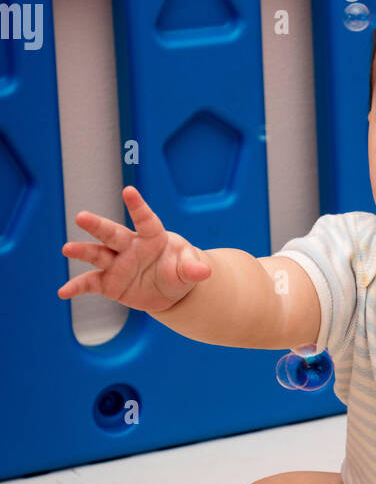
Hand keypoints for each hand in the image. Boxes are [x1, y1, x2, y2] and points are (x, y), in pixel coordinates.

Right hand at [57, 185, 211, 312]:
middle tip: (81, 216)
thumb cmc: (179, 269)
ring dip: (82, 252)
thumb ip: (192, 268)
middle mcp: (130, 246)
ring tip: (67, 249)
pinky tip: (64, 292)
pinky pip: (91, 283)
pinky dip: (77, 287)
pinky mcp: (109, 282)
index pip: (145, 219)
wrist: (170, 290)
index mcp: (152, 236)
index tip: (129, 191)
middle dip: (97, 226)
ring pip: (97, 255)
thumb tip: (204, 271)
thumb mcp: (189, 269)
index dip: (138, 206)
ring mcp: (117, 263)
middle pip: (112, 233)